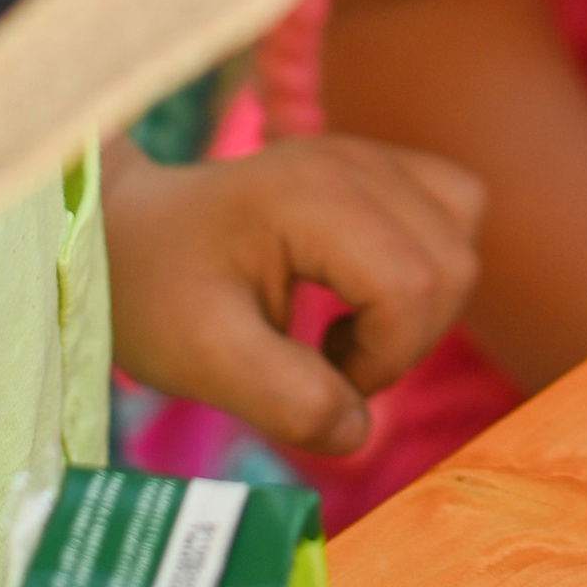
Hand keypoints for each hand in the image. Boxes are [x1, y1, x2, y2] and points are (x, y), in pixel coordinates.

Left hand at [101, 131, 483, 459]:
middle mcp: (354, 162)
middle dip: (407, 338)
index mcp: (312, 197)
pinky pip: (452, 212)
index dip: (384, 357)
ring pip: (461, 238)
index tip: (321, 379)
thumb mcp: (202, 360)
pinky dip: (427, 266)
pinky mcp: (376, 167)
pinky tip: (363, 291)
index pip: (412, 285)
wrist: (125, 234)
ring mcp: (368, 156)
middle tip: (330, 362)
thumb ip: (284, 400)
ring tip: (348, 328)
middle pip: (451, 264)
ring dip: (423, 305)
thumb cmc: (154, 293)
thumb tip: (360, 430)